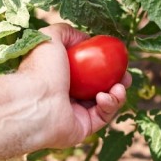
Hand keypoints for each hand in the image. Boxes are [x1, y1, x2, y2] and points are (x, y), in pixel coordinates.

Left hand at [17, 24, 130, 148]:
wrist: (34, 103)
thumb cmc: (39, 70)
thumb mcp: (49, 38)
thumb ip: (66, 31)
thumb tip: (83, 38)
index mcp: (59, 76)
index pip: (86, 71)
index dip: (104, 65)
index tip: (117, 60)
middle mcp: (66, 96)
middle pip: (99, 87)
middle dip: (117, 81)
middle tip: (126, 76)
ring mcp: (74, 114)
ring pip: (104, 103)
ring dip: (117, 94)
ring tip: (120, 86)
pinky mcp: (82, 128)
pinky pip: (102, 116)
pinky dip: (109, 105)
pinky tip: (104, 97)